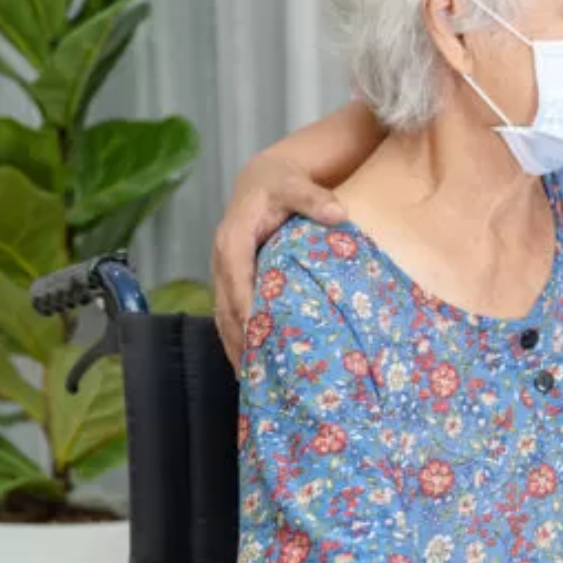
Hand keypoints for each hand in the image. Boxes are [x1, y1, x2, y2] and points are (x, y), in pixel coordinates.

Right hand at [212, 155, 346, 363]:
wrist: (262, 180)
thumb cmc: (280, 183)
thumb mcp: (296, 185)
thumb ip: (315, 199)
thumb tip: (338, 213)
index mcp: (233, 239)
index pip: (238, 280)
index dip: (247, 308)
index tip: (261, 335)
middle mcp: (223, 260)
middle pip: (226, 307)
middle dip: (240, 340)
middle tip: (259, 373)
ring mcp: (224, 274)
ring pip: (223, 317)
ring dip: (236, 349)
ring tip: (253, 383)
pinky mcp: (232, 283)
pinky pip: (229, 316)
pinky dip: (238, 341)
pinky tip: (252, 367)